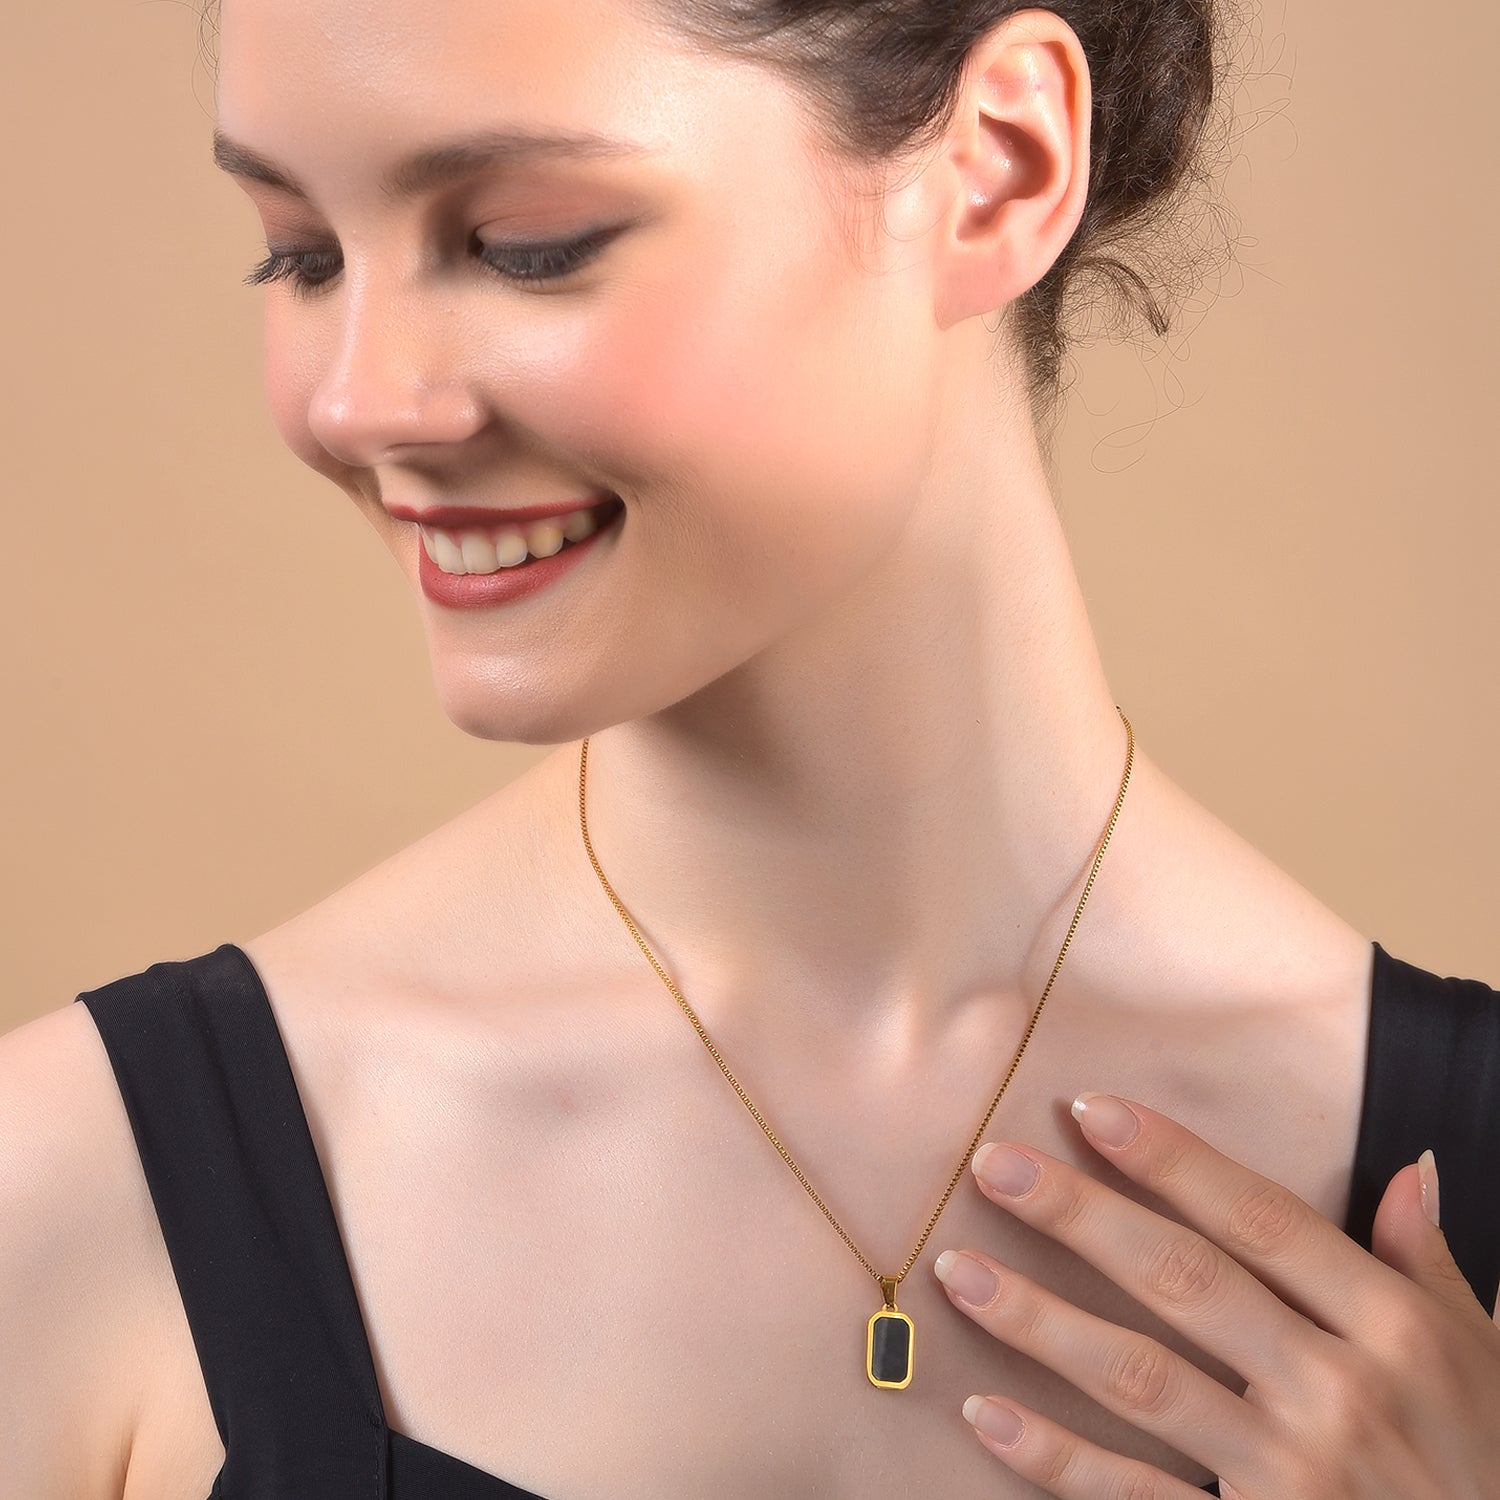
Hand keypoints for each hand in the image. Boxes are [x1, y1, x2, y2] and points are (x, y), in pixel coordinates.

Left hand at [931, 1092, 1499, 1497]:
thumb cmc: (1484, 1465)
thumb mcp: (1480, 1359)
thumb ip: (1428, 1264)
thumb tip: (1407, 1167)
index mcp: (1393, 1329)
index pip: (1259, 1218)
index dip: (1171, 1159)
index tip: (1088, 1110)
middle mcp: (1337, 1391)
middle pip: (1183, 1280)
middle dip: (1080, 1216)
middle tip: (994, 1166)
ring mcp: (1288, 1475)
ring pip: (1141, 1380)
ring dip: (1041, 1323)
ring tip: (962, 1275)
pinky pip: (1135, 1497)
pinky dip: (1056, 1458)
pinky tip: (986, 1413)